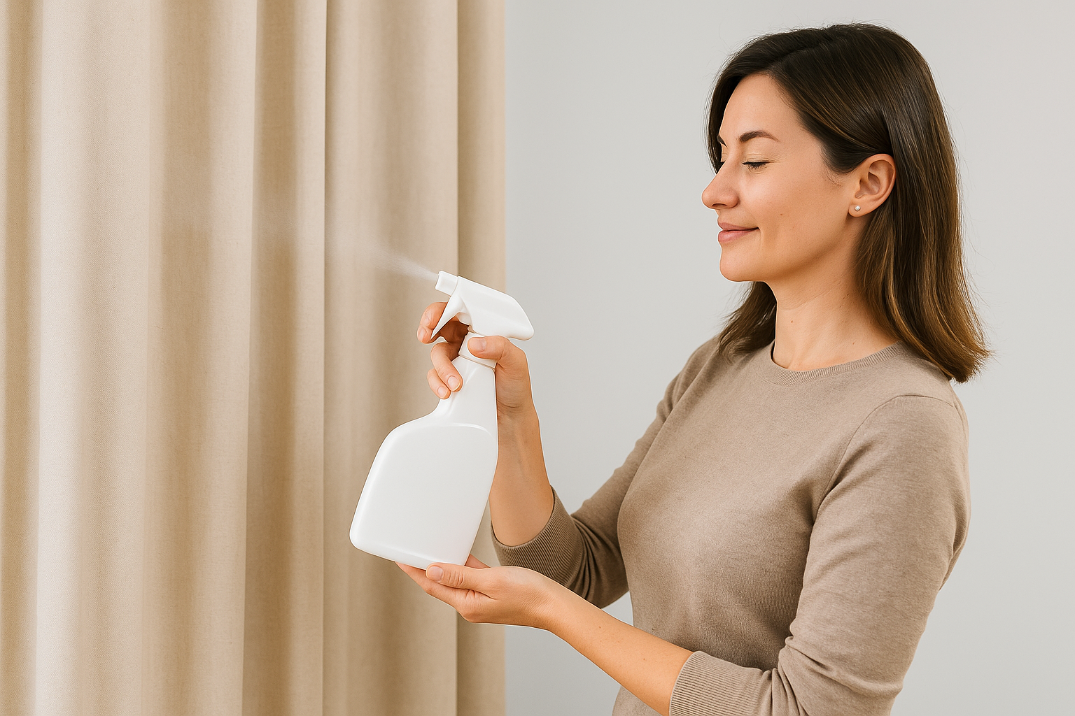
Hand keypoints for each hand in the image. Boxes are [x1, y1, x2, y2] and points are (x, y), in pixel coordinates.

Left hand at [397, 555, 560, 629]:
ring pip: (454, 579)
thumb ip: (460, 575)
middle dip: (423, 569)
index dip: (414, 571)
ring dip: (441, 566)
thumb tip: (432, 571)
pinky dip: (461, 566)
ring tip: (427, 551)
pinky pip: (470, 578)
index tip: (399, 558)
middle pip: (440, 584)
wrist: (553, 605)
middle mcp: (470, 605)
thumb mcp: (491, 581)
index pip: (432, 586)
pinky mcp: (491, 593)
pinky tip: (457, 555)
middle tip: (408, 552)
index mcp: (466, 604)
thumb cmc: (528, 594)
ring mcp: (480, 600)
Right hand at [417, 302, 536, 418]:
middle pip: (440, 326)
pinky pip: (434, 376)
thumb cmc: (515, 387)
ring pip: (437, 353)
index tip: (435, 317)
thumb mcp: (516, 362)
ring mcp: (456, 361)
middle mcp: (466, 343)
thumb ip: (500, 347)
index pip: (460, 311)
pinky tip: (448, 391)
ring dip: (442, 367)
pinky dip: (437, 383)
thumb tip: (475, 343)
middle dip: (429, 327)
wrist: (510, 418)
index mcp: (482, 331)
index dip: (444, 309)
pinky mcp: (448, 380)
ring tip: (456, 383)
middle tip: (425, 335)